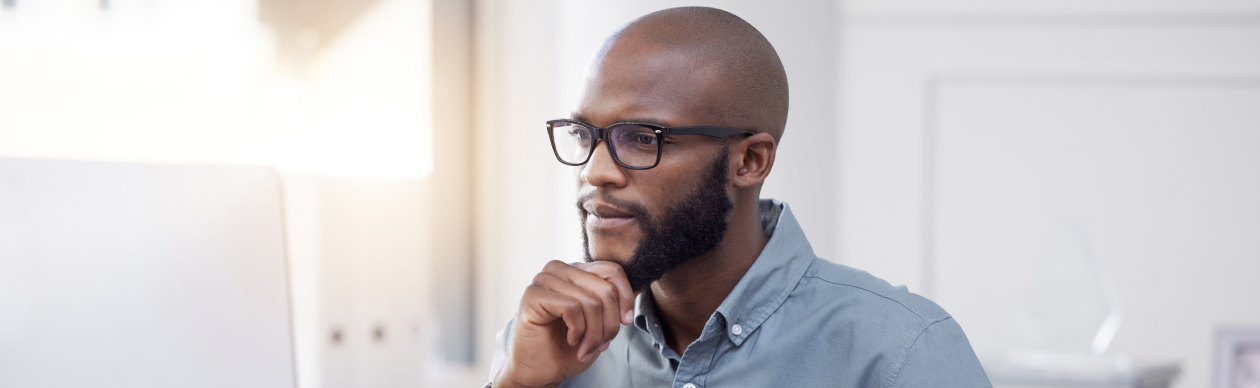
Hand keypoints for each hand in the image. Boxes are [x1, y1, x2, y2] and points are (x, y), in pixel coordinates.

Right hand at [494, 260, 635, 387]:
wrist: (540, 371)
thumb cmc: (567, 347)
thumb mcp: (599, 322)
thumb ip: (612, 302)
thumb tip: (635, 290)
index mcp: (575, 270)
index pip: (612, 270)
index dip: (625, 298)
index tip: (625, 322)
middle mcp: (558, 269)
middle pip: (605, 288)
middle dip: (610, 323)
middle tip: (603, 343)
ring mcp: (543, 280)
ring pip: (591, 301)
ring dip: (594, 333)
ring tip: (586, 348)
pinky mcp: (533, 296)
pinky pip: (572, 308)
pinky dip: (578, 331)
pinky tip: (571, 341)